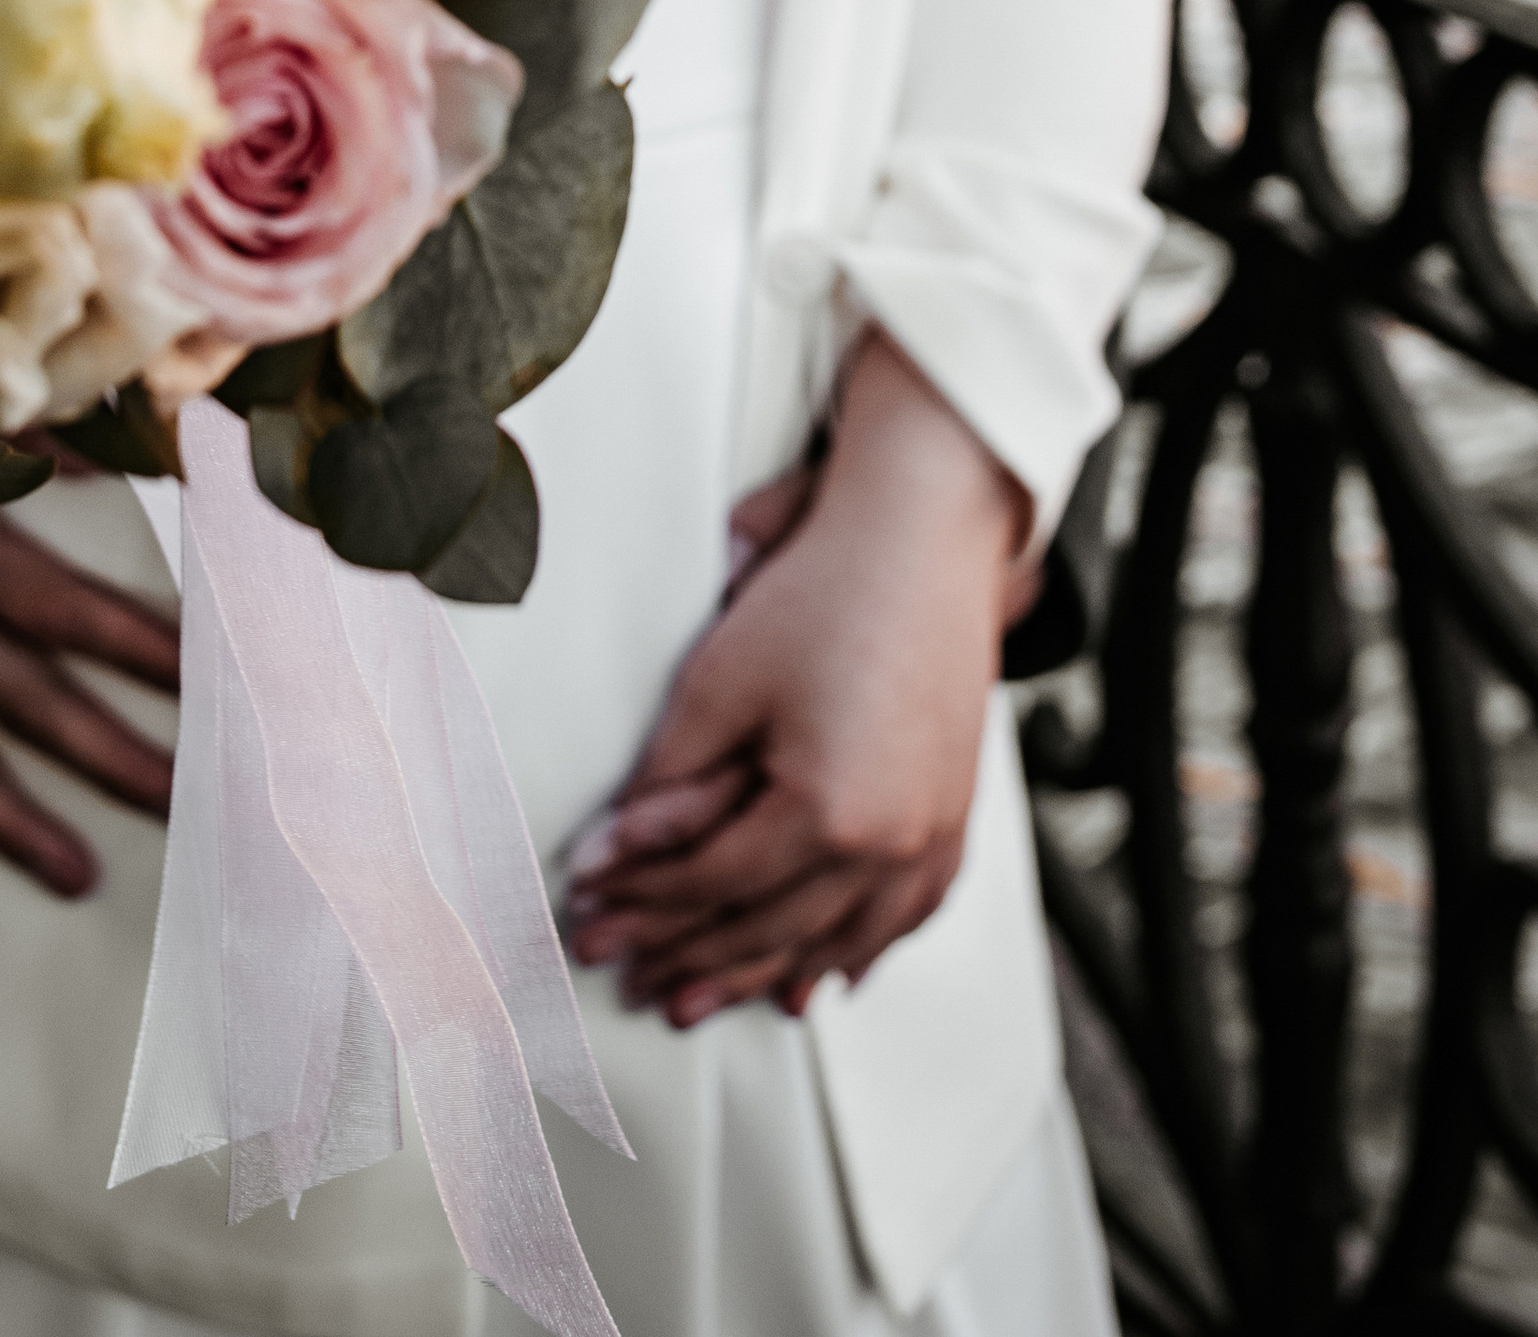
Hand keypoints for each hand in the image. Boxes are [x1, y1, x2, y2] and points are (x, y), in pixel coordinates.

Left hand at [565, 333, 1025, 1027]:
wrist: (925, 538)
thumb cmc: (824, 592)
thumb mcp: (721, 681)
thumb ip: (668, 780)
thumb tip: (613, 850)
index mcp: (826, 812)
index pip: (711, 882)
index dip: (639, 898)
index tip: (585, 907)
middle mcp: (887, 844)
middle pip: (766, 927)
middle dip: (682, 953)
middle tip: (620, 968)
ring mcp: (928, 839)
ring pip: (834, 943)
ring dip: (758, 975)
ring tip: (695, 1000)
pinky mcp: (952, 820)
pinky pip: (902, 920)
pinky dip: (854, 955)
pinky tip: (821, 978)